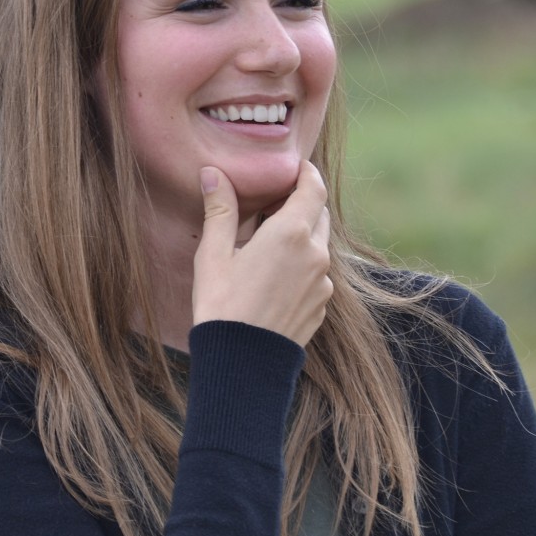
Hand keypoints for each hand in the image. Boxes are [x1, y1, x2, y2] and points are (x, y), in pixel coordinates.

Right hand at [192, 161, 332, 347]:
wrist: (241, 365)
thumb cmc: (222, 306)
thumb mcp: (213, 255)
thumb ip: (219, 210)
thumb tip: (213, 173)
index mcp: (291, 233)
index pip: (313, 188)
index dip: (305, 174)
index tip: (293, 170)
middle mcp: (316, 254)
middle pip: (319, 214)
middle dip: (300, 205)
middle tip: (271, 207)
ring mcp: (323, 283)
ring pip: (318, 246)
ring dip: (300, 238)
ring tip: (268, 246)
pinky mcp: (321, 306)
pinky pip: (317, 275)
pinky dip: (301, 267)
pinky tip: (273, 279)